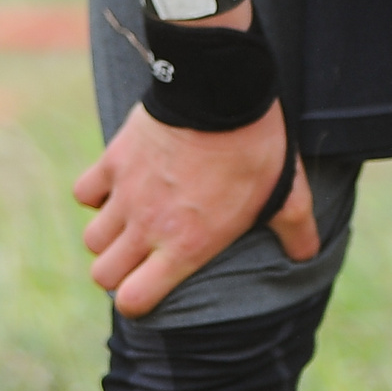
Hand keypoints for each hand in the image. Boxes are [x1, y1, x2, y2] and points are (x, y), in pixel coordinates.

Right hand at [73, 99, 317, 316]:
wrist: (220, 90)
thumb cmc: (255, 145)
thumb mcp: (286, 192)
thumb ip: (296, 229)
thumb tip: (307, 255)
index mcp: (186, 245)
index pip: (134, 299)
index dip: (138, 300)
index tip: (150, 286)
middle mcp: (149, 226)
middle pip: (103, 274)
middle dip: (119, 271)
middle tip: (142, 255)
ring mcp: (126, 194)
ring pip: (92, 238)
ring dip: (109, 235)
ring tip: (134, 222)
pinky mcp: (113, 161)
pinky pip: (84, 193)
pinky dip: (96, 193)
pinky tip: (121, 186)